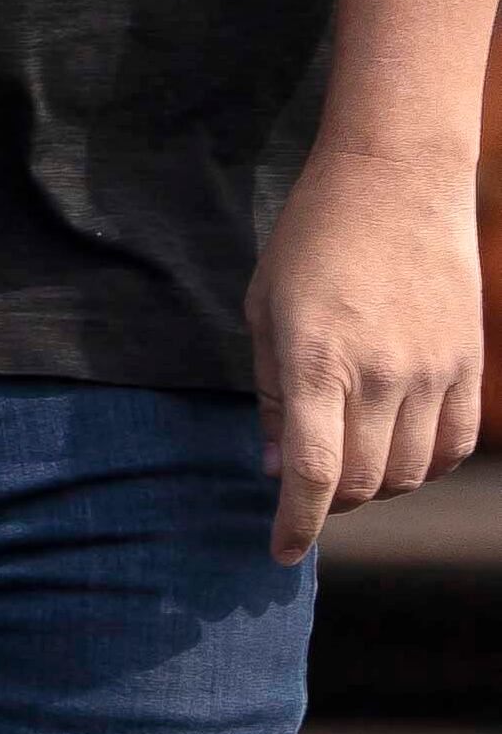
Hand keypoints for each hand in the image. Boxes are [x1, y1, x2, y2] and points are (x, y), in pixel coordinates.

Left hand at [246, 142, 484, 565]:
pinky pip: (453, 445)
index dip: (294, 524)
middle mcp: (379, 375)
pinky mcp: (468, 364)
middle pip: (360, 482)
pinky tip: (399, 448)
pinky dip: (424, 463)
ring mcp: (432, 372)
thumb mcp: (265, 308)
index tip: (279, 552)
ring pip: (409, 472)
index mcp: (314, 360)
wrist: (395, 181)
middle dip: (327, 502)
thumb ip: (270, 392)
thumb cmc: (312, 240)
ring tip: (348, 462)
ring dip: (374, 485)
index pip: (310, 472)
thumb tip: (272, 468)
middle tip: (308, 489)